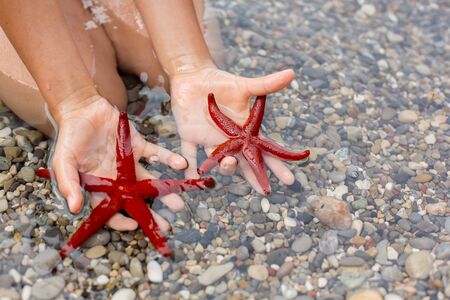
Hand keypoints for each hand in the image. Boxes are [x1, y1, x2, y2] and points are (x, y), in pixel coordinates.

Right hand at [50, 96, 186, 230]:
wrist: (82, 108)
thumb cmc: (70, 137)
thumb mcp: (64, 162)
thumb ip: (69, 184)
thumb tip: (74, 208)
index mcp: (99, 186)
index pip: (110, 209)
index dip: (120, 220)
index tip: (134, 226)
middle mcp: (117, 178)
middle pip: (135, 200)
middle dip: (150, 213)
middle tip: (166, 226)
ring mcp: (130, 163)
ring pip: (150, 181)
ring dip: (165, 191)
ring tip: (179, 203)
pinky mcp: (139, 146)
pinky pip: (156, 154)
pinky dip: (169, 159)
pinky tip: (181, 164)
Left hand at [170, 67, 296, 193]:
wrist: (193, 76)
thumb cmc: (220, 82)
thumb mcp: (244, 86)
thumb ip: (265, 84)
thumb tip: (292, 73)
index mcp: (244, 131)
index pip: (263, 151)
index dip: (276, 166)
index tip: (289, 180)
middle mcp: (228, 140)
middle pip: (244, 163)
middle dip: (255, 176)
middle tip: (264, 189)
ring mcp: (209, 140)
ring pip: (219, 160)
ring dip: (225, 166)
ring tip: (230, 163)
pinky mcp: (189, 136)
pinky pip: (189, 154)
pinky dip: (188, 166)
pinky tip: (192, 179)